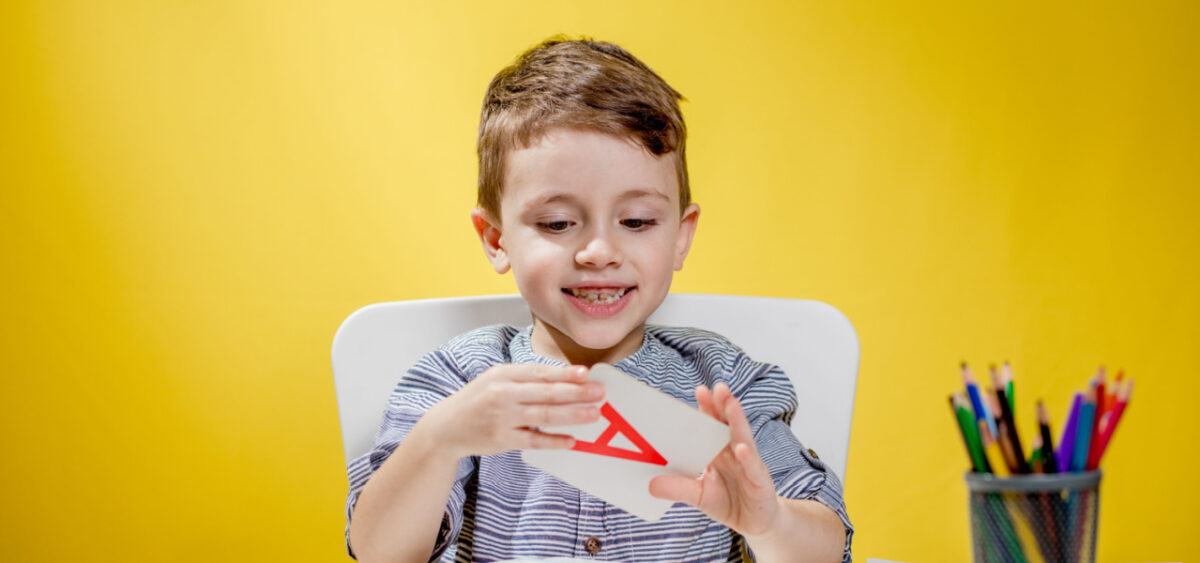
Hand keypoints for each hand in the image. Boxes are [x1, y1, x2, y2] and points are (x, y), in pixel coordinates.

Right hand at [423, 364, 604, 458]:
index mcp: (503, 374)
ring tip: (594, 414)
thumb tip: (565, 378)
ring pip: (544, 416)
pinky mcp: (502, 440)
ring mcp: (502, 418)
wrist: (446, 427)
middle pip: (546, 393)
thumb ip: (526, 378)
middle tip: (599, 394)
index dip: (564, 374)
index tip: (586, 374)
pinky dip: (554, 441)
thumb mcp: (496, 379)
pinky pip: (534, 440)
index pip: (539, 373)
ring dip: (572, 415)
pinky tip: (571, 441)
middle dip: (576, 393)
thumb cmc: (478, 399)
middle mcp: (502, 394)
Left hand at [648, 382, 779, 536]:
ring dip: (737, 420)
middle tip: (718, 387)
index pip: (714, 425)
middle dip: (724, 405)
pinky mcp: (759, 482)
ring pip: (743, 438)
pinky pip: (753, 467)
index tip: (700, 390)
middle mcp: (735, 453)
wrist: (755, 525)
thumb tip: (650, 485)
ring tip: (731, 403)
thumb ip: (678, 488)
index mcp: (720, 452)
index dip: (708, 407)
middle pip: (729, 425)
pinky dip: (748, 457)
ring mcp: (749, 465)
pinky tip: (741, 448)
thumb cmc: (728, 503)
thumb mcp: (699, 496)